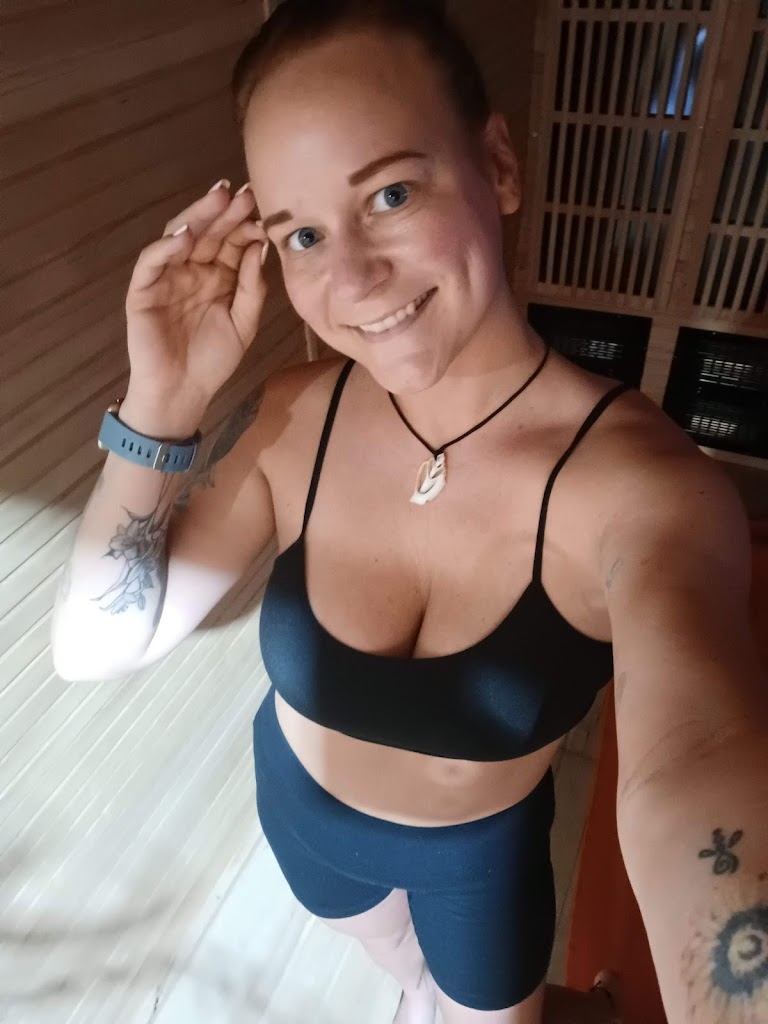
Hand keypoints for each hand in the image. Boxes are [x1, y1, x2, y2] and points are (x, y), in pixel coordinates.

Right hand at [124, 179, 268, 410]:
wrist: (183, 392)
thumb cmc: (213, 361)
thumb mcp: (244, 323)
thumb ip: (252, 287)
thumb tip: (259, 246)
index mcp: (219, 277)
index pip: (232, 243)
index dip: (246, 226)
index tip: (264, 211)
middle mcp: (193, 271)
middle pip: (209, 234)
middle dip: (225, 213)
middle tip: (244, 194)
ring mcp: (167, 277)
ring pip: (180, 238)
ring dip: (198, 217)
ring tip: (218, 200)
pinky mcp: (143, 290)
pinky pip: (152, 261)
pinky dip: (166, 246)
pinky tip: (185, 235)